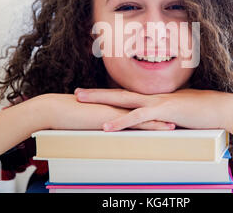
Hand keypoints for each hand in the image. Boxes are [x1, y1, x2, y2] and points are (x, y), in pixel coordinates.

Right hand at [34, 93, 174, 130]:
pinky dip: (152, 124)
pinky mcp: (113, 117)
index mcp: (111, 104)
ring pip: (145, 113)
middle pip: (144, 107)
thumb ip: (95, 118)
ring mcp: (117, 109)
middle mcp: (117, 105)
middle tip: (177, 114)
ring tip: (178, 122)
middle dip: (160, 111)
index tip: (162, 112)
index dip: (149, 109)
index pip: (134, 106)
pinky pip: (136, 121)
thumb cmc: (65, 113)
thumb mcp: (85, 116)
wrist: (54, 109)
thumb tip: (101, 123)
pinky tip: (165, 128)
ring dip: (162, 118)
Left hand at [74, 88, 232, 130]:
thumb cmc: (203, 111)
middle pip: (119, 93)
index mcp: (155, 97)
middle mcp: (153, 97)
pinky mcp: (164, 111)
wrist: (221, 108)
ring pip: (123, 100)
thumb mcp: (180, 113)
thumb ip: (167, 115)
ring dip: (100, 100)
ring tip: (80, 100)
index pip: (127, 96)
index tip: (93, 96)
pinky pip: (139, 117)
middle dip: (96, 94)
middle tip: (76, 93)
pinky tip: (107, 126)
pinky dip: (122, 121)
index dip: (109, 96)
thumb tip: (159, 122)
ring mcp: (157, 102)